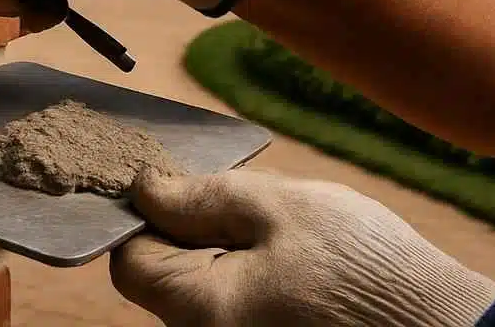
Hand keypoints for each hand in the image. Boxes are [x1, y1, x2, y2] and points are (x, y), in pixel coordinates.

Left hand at [111, 169, 494, 326]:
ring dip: (226, 252)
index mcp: (199, 311)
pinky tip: (296, 263)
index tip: (181, 184)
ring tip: (283, 234)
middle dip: (192, 231)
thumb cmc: (365, 268)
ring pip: (203, 289)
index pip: (129, 261)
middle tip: (248, 204)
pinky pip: (237, 306)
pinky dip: (252, 276)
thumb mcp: (282, 208)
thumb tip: (143, 188)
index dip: (145, 215)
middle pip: (165, 277)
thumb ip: (203, 197)